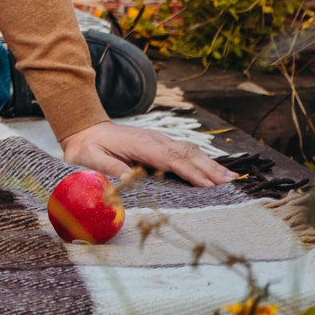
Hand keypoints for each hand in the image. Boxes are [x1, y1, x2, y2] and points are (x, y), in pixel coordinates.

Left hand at [60, 121, 237, 187]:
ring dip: (210, 164)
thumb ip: (108, 167)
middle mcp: (154, 139)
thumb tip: (128, 178)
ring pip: (189, 151)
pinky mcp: (160, 143)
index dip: (189, 172)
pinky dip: (202, 159)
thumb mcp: (90, 158)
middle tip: (230, 184)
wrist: (84, 129)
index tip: (207, 186)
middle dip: (209, 169)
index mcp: (139, 144)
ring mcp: (159, 139)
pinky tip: (215, 169)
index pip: (170, 159)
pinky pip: (185, 151)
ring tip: (231, 178)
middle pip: (186, 154)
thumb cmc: (86, 147)